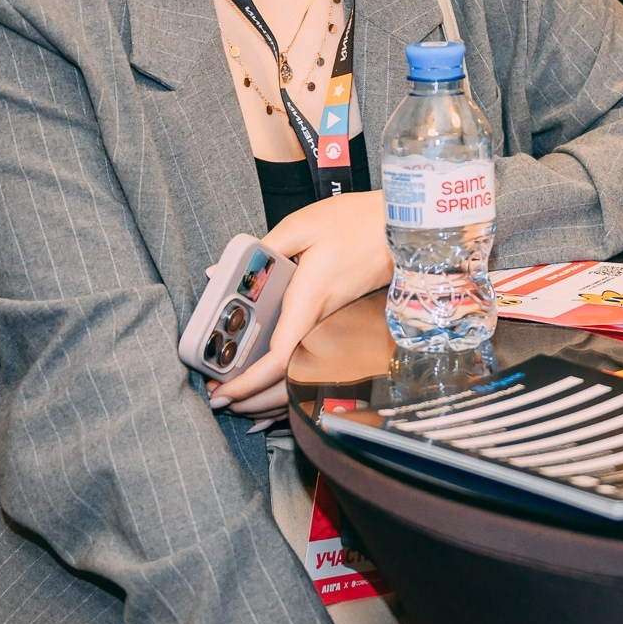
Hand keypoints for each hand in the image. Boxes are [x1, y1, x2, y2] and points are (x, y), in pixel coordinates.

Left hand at [206, 191, 389, 415]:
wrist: (403, 226)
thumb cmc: (357, 222)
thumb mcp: (301, 226)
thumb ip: (260, 250)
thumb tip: (219, 274)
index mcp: (310, 299)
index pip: (279, 358)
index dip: (250, 382)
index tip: (223, 392)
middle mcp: (323, 322)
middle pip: (290, 382)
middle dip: (252, 400)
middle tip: (219, 400)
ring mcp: (334, 327)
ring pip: (303, 380)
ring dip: (270, 399)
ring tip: (239, 401)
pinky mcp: (339, 324)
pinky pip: (314, 368)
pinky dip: (291, 387)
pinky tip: (273, 395)